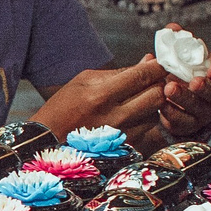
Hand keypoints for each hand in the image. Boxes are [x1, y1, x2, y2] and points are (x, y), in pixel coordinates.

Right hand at [31, 58, 171, 145]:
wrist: (48, 145)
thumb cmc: (63, 109)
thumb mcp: (83, 82)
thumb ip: (118, 72)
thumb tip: (147, 61)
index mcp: (100, 96)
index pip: (141, 76)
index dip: (157, 66)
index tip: (162, 61)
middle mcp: (114, 118)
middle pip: (156, 96)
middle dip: (159, 84)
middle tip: (153, 79)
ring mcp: (122, 137)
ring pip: (155, 114)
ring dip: (152, 104)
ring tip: (138, 99)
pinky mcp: (125, 149)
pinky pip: (147, 130)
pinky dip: (144, 119)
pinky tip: (132, 115)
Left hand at [154, 52, 210, 142]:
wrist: (173, 91)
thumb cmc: (184, 69)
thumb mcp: (185, 56)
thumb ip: (177, 47)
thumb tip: (164, 40)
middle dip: (206, 88)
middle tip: (194, 82)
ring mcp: (206, 112)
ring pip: (199, 109)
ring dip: (184, 99)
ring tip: (170, 89)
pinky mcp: (189, 124)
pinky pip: (182, 121)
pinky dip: (171, 112)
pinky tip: (162, 104)